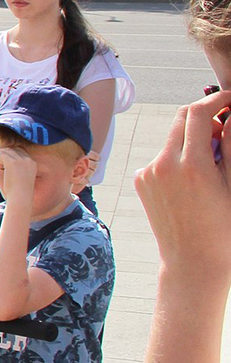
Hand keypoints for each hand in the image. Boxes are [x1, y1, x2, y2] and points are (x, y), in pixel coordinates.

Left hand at [0, 143, 36, 201]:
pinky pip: (1, 154)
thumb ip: (13, 169)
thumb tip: (1, 160)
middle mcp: (28, 160)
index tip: (3, 157)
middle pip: (14, 149)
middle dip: (5, 152)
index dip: (11, 153)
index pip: (21, 151)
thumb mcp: (19, 178)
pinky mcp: (12, 163)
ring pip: (7, 150)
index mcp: (32, 164)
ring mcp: (21, 161)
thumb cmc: (18, 192)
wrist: (20, 198)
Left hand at [135, 92, 230, 289]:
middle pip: (182, 119)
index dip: (218, 101)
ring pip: (171, 137)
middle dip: (205, 115)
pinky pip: (162, 157)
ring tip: (213, 160)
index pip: (199, 113)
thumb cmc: (224, 226)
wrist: (193, 262)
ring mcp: (148, 172)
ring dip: (192, 137)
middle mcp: (163, 164)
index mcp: (191, 164)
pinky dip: (179, 156)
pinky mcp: (140, 180)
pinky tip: (194, 180)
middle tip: (226, 126)